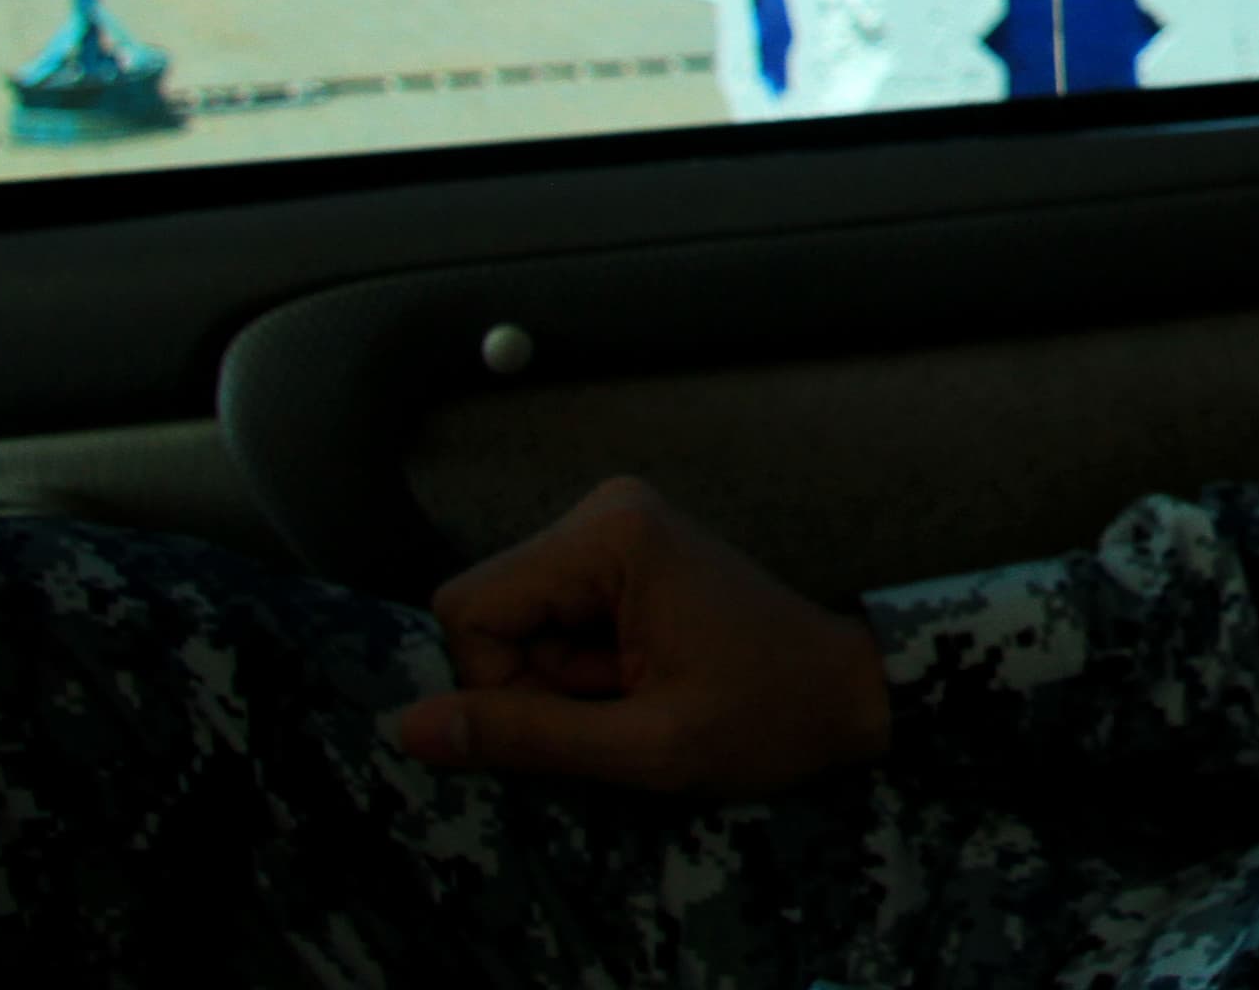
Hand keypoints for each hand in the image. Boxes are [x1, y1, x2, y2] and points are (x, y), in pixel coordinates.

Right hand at [390, 476, 889, 796]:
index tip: (578, 713)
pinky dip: (578, 667)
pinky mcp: (621, 556)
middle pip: (487, 612)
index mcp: (611, 534)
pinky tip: (638, 676)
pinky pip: (549, 621)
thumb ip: (525, 735)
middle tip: (619, 705)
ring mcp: (613, 529)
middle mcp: (604, 511)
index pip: (468, 610)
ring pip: (514, 624)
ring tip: (637, 691)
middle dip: (533, 681)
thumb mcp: (646, 747)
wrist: (848, 694)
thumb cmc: (770, 716)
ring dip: (558, 680)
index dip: (497, 683)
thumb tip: (411, 728)